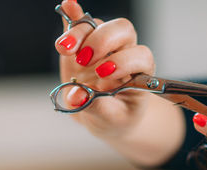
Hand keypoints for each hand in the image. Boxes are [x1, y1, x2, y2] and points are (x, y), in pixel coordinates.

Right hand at [55, 0, 154, 136]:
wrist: (102, 115)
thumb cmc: (115, 117)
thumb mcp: (111, 120)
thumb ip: (97, 109)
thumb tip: (77, 97)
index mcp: (141, 73)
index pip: (140, 56)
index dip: (123, 61)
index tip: (104, 75)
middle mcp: (126, 53)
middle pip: (123, 30)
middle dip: (103, 41)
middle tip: (84, 60)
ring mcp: (105, 45)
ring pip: (98, 25)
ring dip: (80, 33)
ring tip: (65, 50)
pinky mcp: (84, 41)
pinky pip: (81, 21)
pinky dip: (73, 14)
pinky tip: (68, 5)